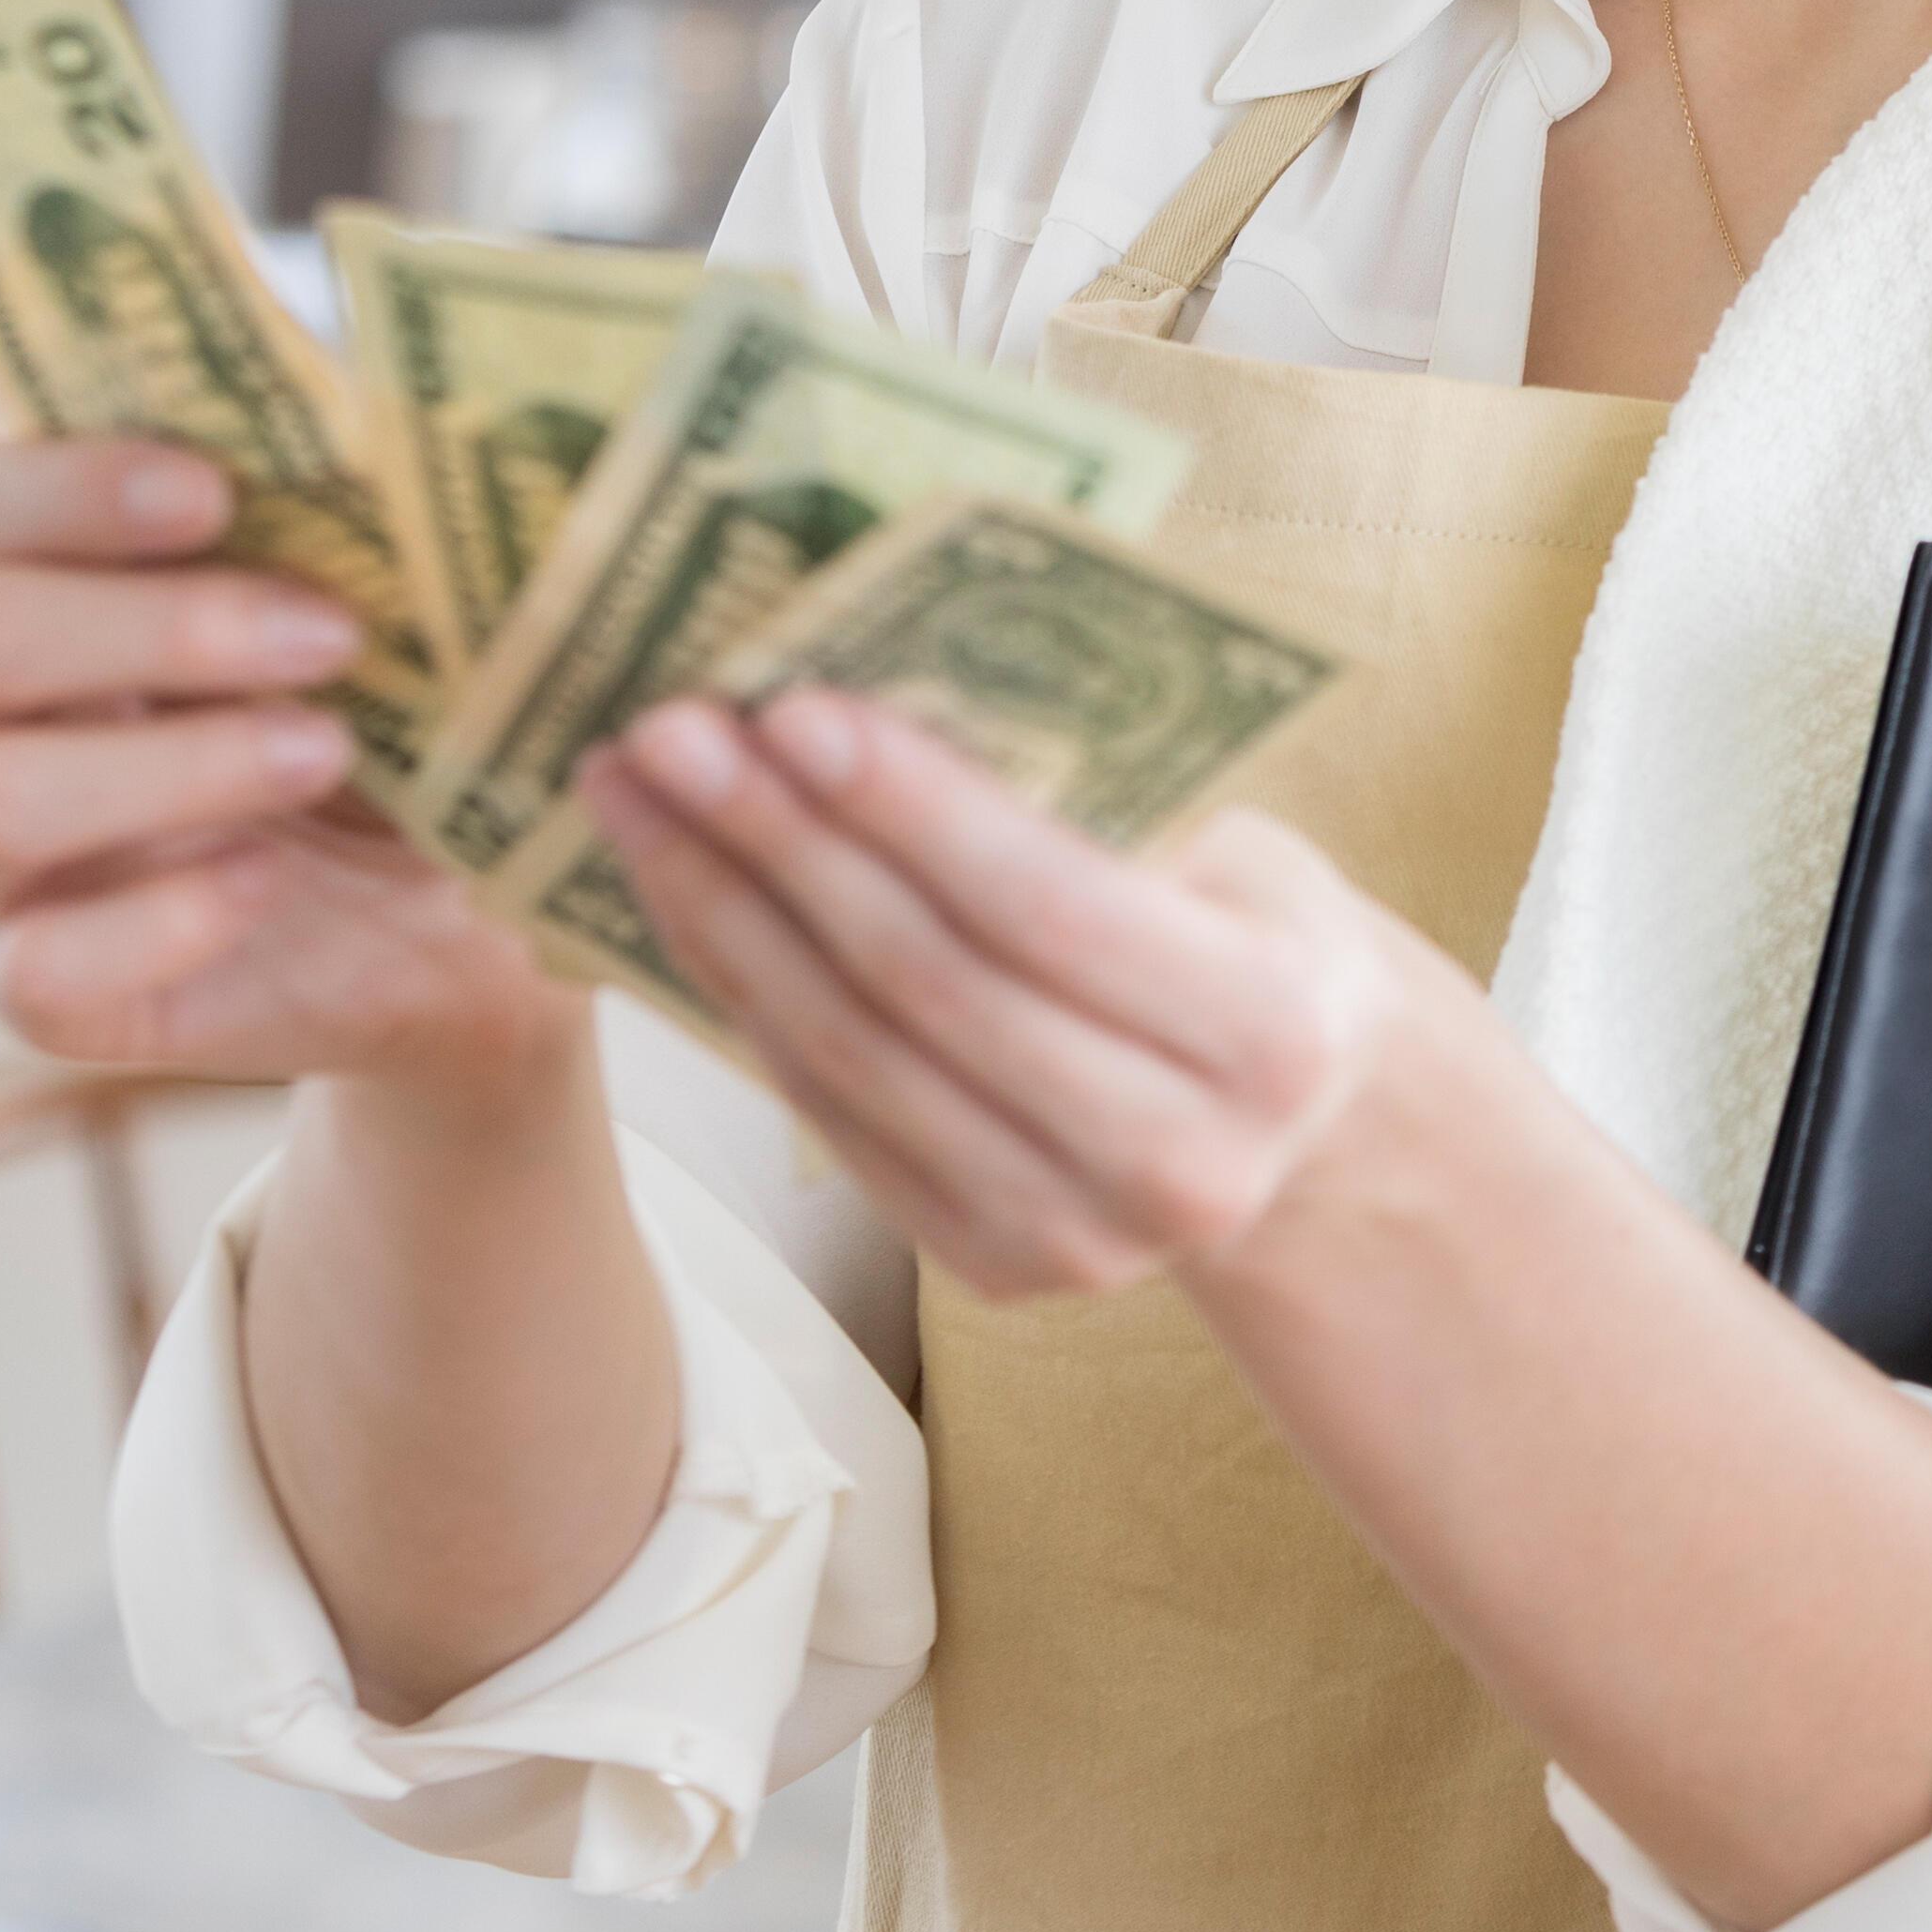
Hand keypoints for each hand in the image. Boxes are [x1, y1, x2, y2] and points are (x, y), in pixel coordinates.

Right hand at [0, 437, 569, 1092]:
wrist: (471, 915)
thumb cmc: (419, 717)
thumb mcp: (410, 601)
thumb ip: (358, 504)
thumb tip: (372, 421)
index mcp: (55, 582)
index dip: (66, 486)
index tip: (216, 493)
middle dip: (161, 627)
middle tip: (334, 633)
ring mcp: (2, 861)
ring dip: (177, 766)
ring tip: (327, 753)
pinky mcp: (49, 990)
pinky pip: (32, 969)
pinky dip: (157, 916)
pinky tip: (265, 882)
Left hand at [587, 690, 1428, 1295]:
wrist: (1300, 1114)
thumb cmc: (1246, 920)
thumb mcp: (1229, 841)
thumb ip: (1097, 794)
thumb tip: (879, 660)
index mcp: (1272, 1031)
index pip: (1047, 907)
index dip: (909, 808)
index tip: (791, 705)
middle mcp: (1186, 1163)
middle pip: (927, 987)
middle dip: (780, 846)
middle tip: (668, 734)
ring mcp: (1083, 1240)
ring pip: (853, 1060)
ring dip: (722, 917)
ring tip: (631, 799)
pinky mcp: (994, 1271)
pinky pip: (832, 1114)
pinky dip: (745, 996)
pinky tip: (680, 894)